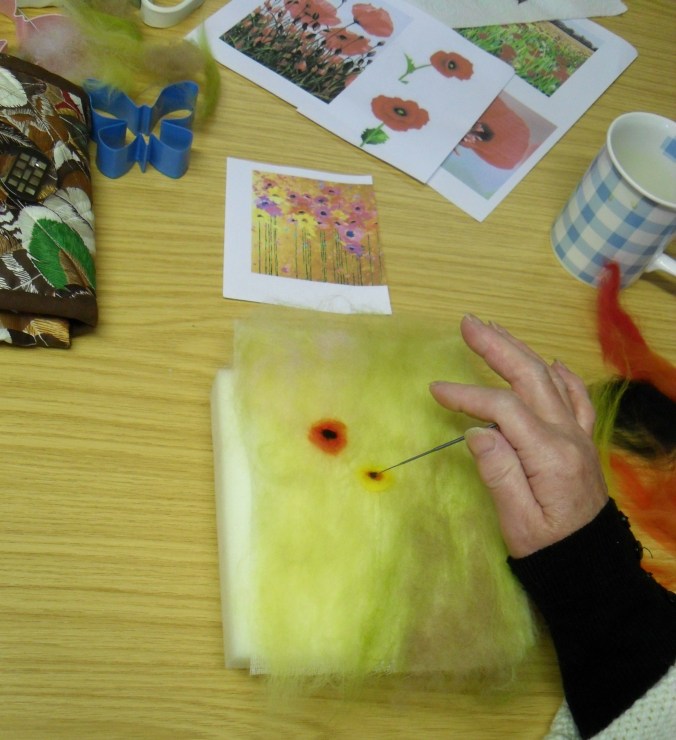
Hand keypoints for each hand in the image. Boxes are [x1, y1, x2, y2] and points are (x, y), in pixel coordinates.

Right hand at [430, 315, 607, 558]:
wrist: (591, 564)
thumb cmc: (549, 549)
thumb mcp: (519, 521)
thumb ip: (500, 472)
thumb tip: (477, 431)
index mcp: (549, 454)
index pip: (504, 410)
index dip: (468, 396)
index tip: (437, 389)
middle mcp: (567, 435)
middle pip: (530, 378)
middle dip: (497, 348)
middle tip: (468, 324)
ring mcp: (577, 435)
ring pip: (549, 380)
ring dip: (521, 352)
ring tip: (494, 329)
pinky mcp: (581, 441)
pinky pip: (576, 399)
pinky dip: (562, 376)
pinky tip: (552, 362)